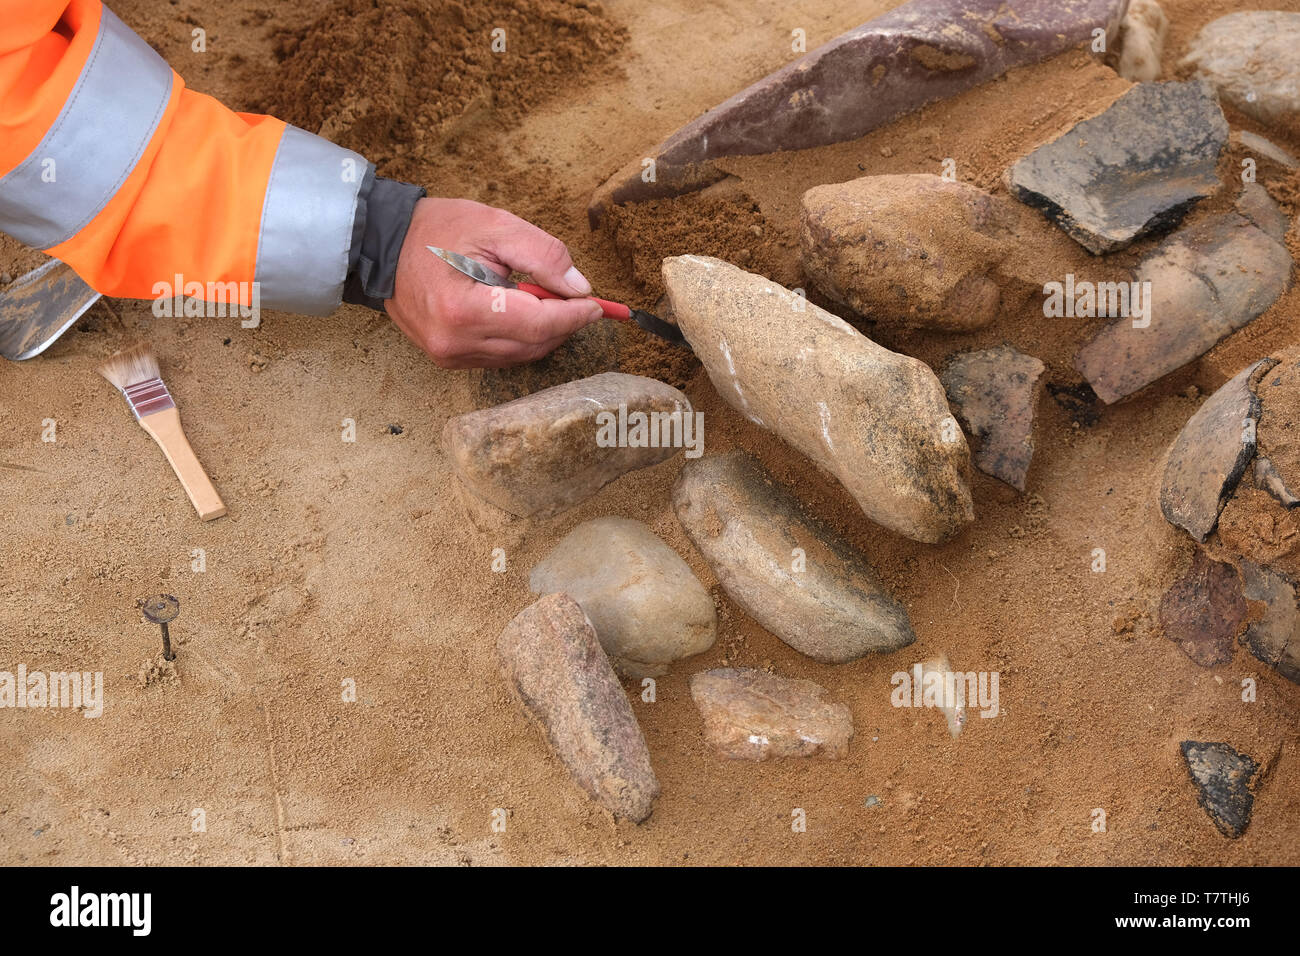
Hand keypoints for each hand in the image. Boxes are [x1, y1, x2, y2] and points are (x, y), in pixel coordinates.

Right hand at [384, 198, 602, 368]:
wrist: (384, 245)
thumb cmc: (437, 230)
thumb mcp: (495, 226)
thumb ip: (543, 255)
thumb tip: (580, 288)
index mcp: (464, 311)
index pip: (538, 324)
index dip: (574, 316)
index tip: (598, 305)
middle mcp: (455, 343)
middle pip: (533, 345)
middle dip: (562, 323)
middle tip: (578, 299)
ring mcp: (449, 356)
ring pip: (521, 355)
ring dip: (543, 331)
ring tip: (545, 299)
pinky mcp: (448, 360)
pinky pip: (501, 356)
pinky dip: (521, 337)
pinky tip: (520, 311)